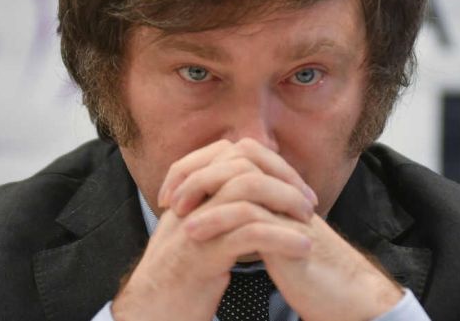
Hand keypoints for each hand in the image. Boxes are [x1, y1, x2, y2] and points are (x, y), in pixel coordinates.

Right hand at [112, 139, 315, 320]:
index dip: (268, 165)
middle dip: (282, 180)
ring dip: (285, 202)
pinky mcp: (202, 256)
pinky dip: (282, 237)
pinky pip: (249, 234)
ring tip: (308, 222)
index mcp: (188, 194)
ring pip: (246, 191)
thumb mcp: (196, 237)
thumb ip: (215, 211)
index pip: (231, 154)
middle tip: (308, 204)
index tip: (295, 187)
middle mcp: (189, 203)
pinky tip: (302, 247)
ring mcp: (194, 226)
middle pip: (241, 166)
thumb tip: (249, 194)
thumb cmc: (180, 280)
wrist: (151, 313)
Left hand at [168, 138, 404, 320]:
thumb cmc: (302, 265)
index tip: (171, 191)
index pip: (231, 152)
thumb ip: (246, 211)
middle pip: (235, 153)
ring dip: (202, 191)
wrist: (340, 291)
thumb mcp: (268, 231)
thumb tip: (210, 202)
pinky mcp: (290, 230)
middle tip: (170, 198)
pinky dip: (216, 218)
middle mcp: (284, 186)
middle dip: (195, 171)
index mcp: (276, 182)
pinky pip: (250, 211)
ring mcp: (289, 205)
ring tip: (178, 214)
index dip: (197, 165)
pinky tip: (194, 232)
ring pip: (242, 175)